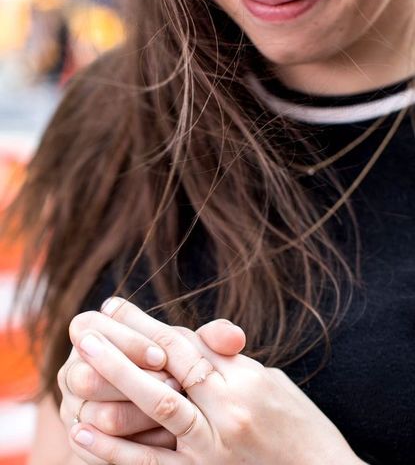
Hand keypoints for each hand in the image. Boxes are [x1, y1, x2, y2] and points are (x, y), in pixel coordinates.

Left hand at [68, 298, 362, 464]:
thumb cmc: (302, 428)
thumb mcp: (271, 382)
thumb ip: (228, 363)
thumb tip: (189, 342)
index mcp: (246, 379)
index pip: (186, 343)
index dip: (146, 324)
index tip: (115, 307)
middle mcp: (228, 410)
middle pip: (165, 367)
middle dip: (122, 345)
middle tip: (84, 328)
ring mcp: (214, 449)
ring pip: (155, 409)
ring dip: (112, 386)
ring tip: (75, 369)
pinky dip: (115, 449)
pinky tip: (83, 432)